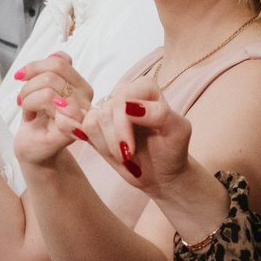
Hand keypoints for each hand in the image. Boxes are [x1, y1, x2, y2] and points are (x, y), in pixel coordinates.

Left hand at [12, 51, 95, 170]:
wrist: (32, 149)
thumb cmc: (37, 121)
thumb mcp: (42, 90)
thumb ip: (52, 72)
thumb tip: (57, 54)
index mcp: (81, 87)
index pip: (61, 61)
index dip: (36, 65)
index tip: (21, 77)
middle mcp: (86, 99)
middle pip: (54, 70)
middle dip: (29, 82)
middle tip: (22, 99)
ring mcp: (81, 114)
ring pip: (49, 85)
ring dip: (27, 96)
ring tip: (26, 109)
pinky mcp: (71, 128)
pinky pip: (48, 101)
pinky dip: (29, 106)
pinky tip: (29, 118)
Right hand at [86, 72, 191, 191]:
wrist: (162, 172)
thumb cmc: (172, 150)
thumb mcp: (178, 132)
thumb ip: (159, 114)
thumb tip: (128, 106)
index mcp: (145, 87)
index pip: (121, 101)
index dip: (121, 127)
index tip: (130, 151)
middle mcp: (124, 92)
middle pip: (104, 112)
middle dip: (114, 141)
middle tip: (129, 157)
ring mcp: (107, 108)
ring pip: (90, 122)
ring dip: (106, 146)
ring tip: (124, 155)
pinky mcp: (95, 124)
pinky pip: (81, 129)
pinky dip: (95, 145)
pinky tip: (110, 153)